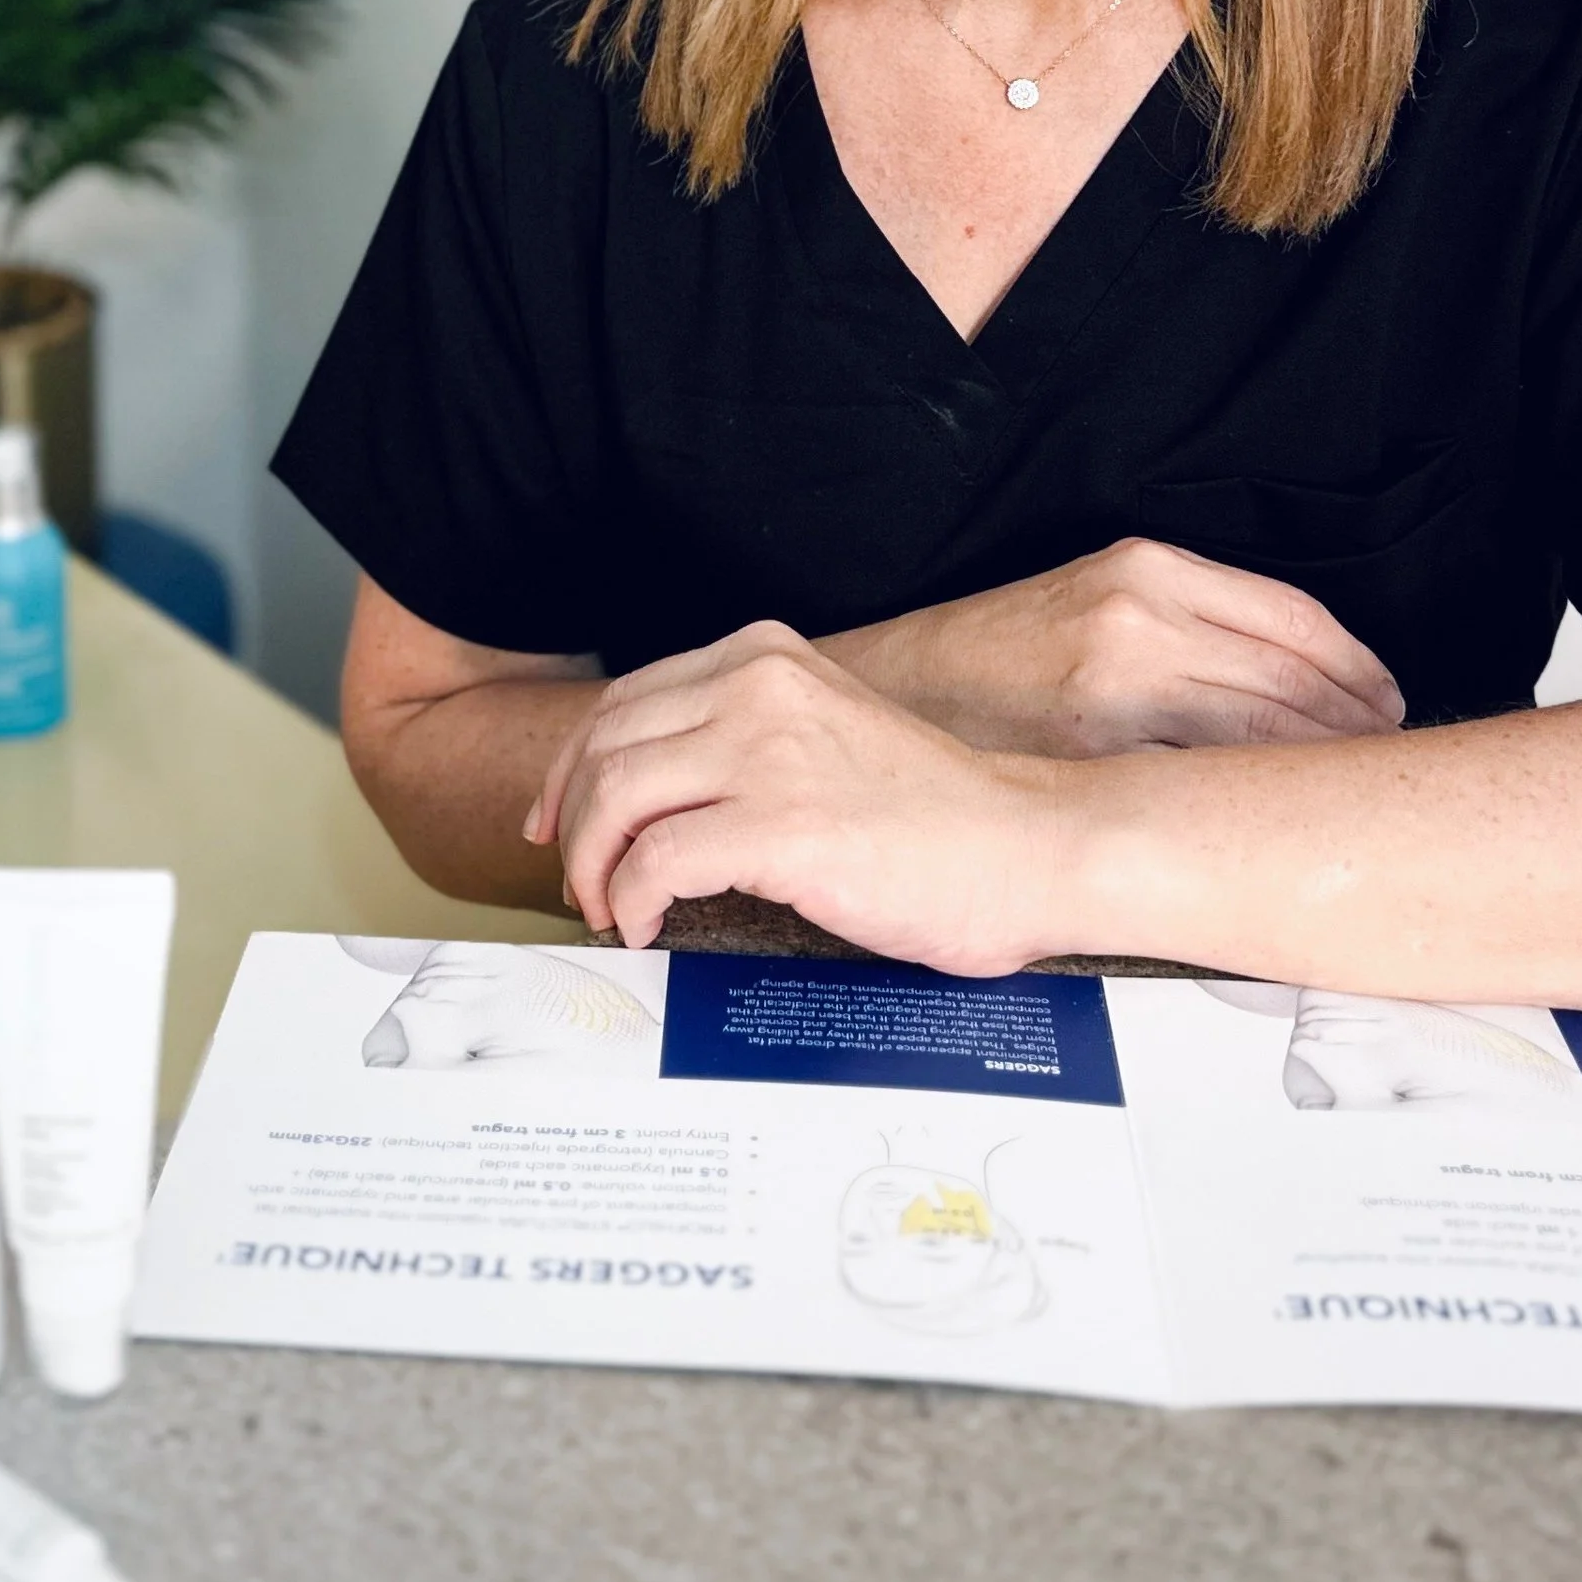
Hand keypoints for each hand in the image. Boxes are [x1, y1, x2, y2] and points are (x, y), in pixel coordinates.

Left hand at [524, 622, 1059, 968]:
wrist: (1024, 847)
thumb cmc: (936, 813)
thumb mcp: (825, 731)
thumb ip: (746, 735)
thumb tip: (656, 790)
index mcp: (765, 657)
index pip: (624, 701)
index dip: (573, 767)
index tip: (557, 816)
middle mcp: (757, 687)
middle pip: (605, 746)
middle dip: (571, 821)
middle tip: (575, 878)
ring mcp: (768, 752)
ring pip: (616, 797)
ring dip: (592, 865)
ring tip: (609, 907)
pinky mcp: (781, 826)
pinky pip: (656, 861)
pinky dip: (632, 899)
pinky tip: (647, 924)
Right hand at [831, 538, 1403, 758]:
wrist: (896, 700)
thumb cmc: (991, 662)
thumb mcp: (1092, 599)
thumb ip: (1186, 622)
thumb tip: (1295, 676)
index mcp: (1146, 570)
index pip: (1299, 622)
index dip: (1362, 674)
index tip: (1386, 706)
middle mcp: (1140, 620)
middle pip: (1300, 681)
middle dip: (1361, 730)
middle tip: (1388, 762)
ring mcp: (1120, 692)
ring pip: (1271, 735)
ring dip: (1328, 770)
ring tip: (1349, 798)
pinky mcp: (1099, 757)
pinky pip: (1213, 785)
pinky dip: (1262, 803)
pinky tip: (1276, 821)